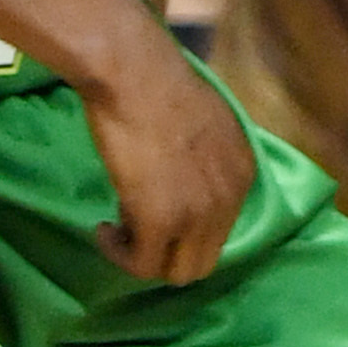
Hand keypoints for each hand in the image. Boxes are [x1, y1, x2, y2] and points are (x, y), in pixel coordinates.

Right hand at [77, 19, 253, 284]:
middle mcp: (230, 199)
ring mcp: (199, 213)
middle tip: (133, 230)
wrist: (135, 74)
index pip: (220, 230)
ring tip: (116, 229)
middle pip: (202, 261)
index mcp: (243, 174)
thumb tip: (182, 183)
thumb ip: (205, 160)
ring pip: (176, 272)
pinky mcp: (162, 220)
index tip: (153, 212)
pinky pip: (143, 265)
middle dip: (167, 253)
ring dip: (142, 257)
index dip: (184, 229)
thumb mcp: (206, 125)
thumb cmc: (159, 86)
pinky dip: (119, 254)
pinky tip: (104, 228)